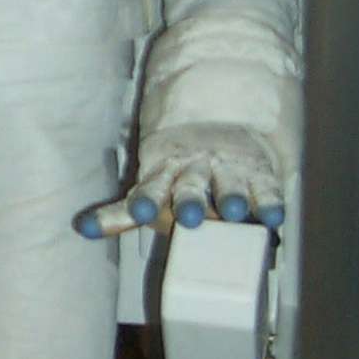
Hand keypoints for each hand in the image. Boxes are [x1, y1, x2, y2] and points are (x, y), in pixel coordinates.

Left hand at [74, 123, 286, 239]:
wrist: (217, 129)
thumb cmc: (176, 172)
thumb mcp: (149, 187)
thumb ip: (119, 214)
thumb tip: (83, 229)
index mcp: (164, 175)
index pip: (152, 190)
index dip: (145, 203)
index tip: (139, 213)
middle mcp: (196, 173)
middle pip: (192, 188)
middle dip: (189, 202)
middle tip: (189, 216)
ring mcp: (228, 172)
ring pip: (229, 187)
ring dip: (231, 198)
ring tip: (234, 211)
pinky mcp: (258, 175)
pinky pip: (267, 190)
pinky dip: (270, 203)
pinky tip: (275, 217)